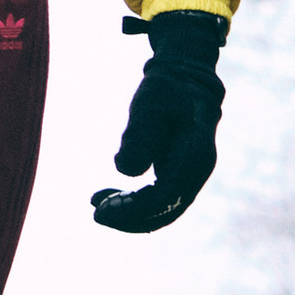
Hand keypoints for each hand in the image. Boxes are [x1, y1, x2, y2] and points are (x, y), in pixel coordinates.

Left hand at [91, 12, 226, 233]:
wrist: (184, 75)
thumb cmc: (166, 88)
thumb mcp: (149, 105)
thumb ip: (140, 136)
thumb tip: (125, 171)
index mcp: (196, 155)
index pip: (165, 197)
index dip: (134, 210)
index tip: (102, 211)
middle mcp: (197, 171)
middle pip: (166, 211)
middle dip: (130, 218)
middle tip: (97, 213)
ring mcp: (190, 174)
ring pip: (163, 209)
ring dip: (131, 213)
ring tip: (97, 204)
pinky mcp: (178, 173)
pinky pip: (159, 198)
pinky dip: (134, 202)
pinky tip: (109, 196)